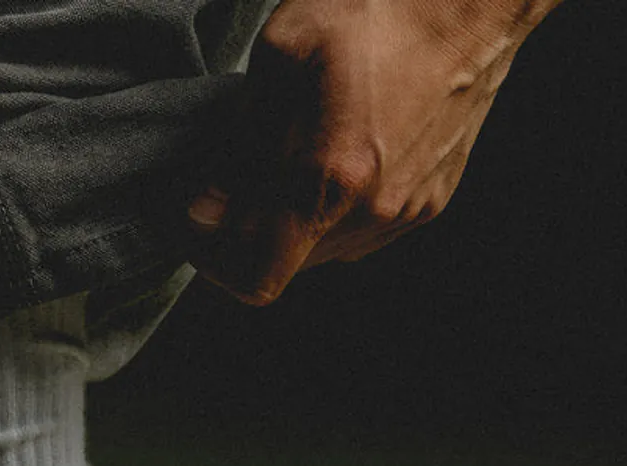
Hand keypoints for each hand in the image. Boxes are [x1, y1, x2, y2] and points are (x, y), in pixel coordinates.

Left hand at [189, 0, 559, 304]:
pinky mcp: (430, 202)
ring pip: (323, 252)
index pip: (257, 277)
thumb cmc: (379, 6)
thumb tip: (206, 207)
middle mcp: (372, 211)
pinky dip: (331, 213)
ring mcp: (406, 212)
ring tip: (278, 167)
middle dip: (246, 237)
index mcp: (330, 180)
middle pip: (286, 266)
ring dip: (290, 225)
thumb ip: (238, 141)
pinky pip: (361, 232)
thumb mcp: (282, 52)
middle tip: (223, 188)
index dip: (213, 263)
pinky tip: (328, 162)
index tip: (196, 226)